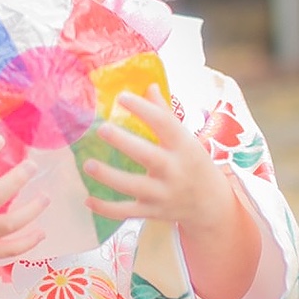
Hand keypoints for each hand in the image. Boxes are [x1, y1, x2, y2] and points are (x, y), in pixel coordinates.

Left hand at [84, 85, 260, 298]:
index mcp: (184, 147)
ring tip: (88, 164)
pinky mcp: (152, 212)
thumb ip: (165, 115)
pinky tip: (88, 200)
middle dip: (124, 142)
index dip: (143, 109)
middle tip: (102, 129)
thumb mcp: (186, 139)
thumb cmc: (193, 164)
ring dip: (109, 176)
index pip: (164, 124)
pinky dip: (106, 209)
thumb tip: (149, 87)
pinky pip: (126, 212)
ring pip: (133, 186)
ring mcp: (163, 194)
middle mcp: (174, 170)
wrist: (210, 204)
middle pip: (148, 156)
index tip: (122, 97)